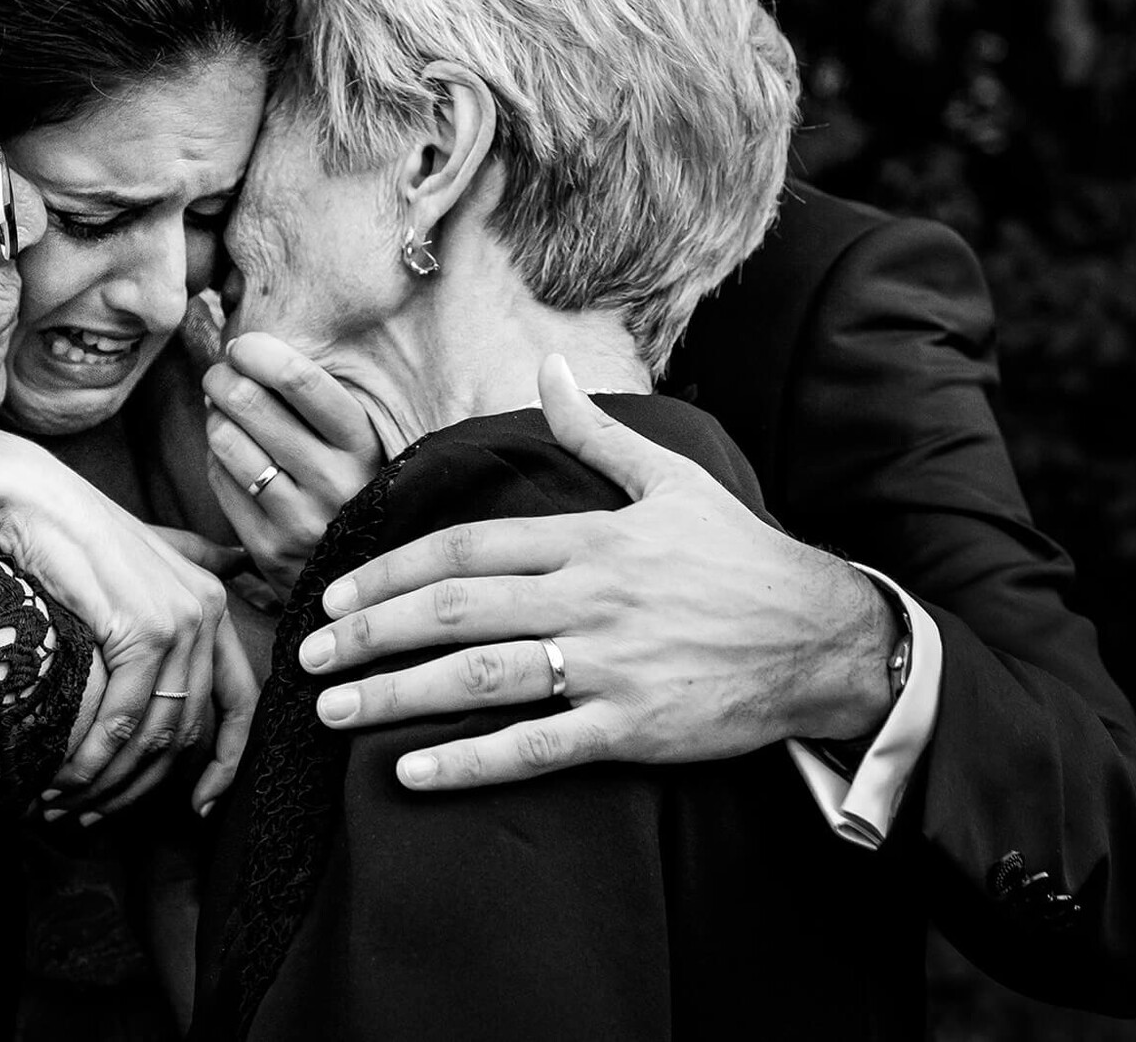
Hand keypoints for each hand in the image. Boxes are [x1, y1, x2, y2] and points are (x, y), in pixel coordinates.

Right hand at [0, 458, 232, 815]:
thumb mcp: (150, 547)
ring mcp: (179, 621)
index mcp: (212, 602)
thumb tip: (240, 561)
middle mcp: (206, 613)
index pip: (241, 701)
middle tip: (100, 813)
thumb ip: (197, 556)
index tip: (202, 805)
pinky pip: (125, 716)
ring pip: (155, 731)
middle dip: (144, 783)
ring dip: (112, 780)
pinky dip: (95, 756)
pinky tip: (66, 777)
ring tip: (72, 803)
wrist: (32, 503)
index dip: (226, 761)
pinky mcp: (142, 629)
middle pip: (187, 728)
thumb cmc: (79, 529)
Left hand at [202, 333, 382, 592]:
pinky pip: (219, 479)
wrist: (359, 573)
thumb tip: (247, 349)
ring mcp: (299, 519)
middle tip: (219, 376)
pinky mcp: (267, 548)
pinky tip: (231, 455)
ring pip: (226, 440)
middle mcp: (334, 482)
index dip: (259, 352)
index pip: (301, 380)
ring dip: (214, 417)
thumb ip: (317, 400)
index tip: (242, 346)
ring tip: (223, 414)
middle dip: (222, 378)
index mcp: (362, 445)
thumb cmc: (350, 487)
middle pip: (250, 403)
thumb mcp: (356, 443)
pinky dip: (216, 457)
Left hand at [304, 354, 897, 790]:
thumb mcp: (671, 481)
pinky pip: (535, 748)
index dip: (390, 570)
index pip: (464, 550)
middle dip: (368, 631)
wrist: (826, 638)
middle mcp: (587, 599)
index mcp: (587, 540)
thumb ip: (595, 433)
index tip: (336, 590)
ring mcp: (607, 666)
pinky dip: (468, 762)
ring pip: (478, 679)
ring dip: (394, 694)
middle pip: (451, 611)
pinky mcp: (631, 727)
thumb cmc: (739, 558)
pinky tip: (409, 771)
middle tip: (309, 651)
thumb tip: (548, 365)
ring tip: (332, 709)